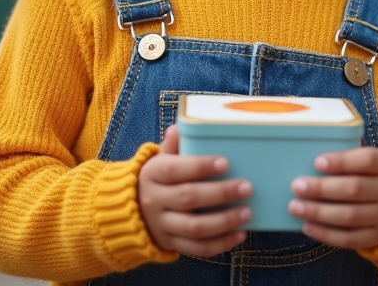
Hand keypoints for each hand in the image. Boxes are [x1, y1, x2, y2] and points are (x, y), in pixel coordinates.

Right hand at [138, 125, 251, 255]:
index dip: (199, 166)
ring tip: (247, 212)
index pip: (173, 169)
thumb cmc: (156, 180)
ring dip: (224, 221)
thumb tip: (178, 128)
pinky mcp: (171, 243)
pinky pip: (197, 248)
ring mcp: (163, 225)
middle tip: (246, 187)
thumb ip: (171, 147)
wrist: (130, 212)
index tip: (225, 163)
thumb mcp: (158, 161)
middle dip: (220, 193)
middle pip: (188, 198)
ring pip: (194, 227)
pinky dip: (220, 244)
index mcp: (152, 175)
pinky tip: (239, 234)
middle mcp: (154, 201)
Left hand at [288, 147, 377, 248]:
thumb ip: (349, 159)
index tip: (317, 162)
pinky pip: (349, 238)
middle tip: (297, 186)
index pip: (368, 160)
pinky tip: (307, 226)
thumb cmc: (373, 178)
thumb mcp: (371, 164)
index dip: (342, 161)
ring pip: (349, 216)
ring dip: (319, 212)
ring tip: (295, 207)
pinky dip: (326, 234)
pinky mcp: (376, 237)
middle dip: (322, 188)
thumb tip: (311, 157)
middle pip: (354, 189)